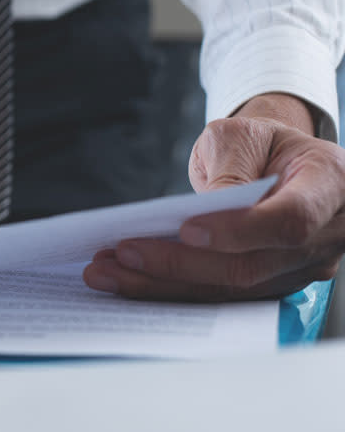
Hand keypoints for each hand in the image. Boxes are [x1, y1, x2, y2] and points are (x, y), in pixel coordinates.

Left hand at [84, 93, 344, 300]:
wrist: (276, 163)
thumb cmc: (262, 143)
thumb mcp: (244, 134)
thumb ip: (229, 166)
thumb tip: (202, 215)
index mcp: (331, 186)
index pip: (290, 221)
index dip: (239, 231)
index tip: (186, 230)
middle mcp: (328, 236)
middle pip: (252, 266)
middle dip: (180, 265)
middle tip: (121, 255)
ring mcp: (303, 268)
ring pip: (232, 291)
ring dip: (163, 285)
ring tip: (107, 274)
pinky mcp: (273, 285)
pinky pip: (222, 297)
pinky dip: (171, 291)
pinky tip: (128, 282)